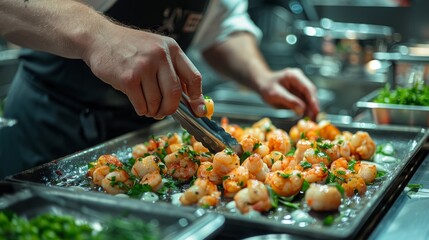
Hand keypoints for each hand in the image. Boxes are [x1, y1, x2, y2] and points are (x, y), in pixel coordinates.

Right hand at [82, 24, 205, 118]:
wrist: (99, 38)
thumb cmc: (130, 48)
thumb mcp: (156, 50)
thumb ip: (172, 70)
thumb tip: (188, 99)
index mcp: (171, 49)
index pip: (193, 77)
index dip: (197, 98)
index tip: (197, 110)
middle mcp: (160, 55)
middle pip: (174, 94)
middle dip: (170, 109)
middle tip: (163, 113)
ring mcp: (144, 66)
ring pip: (157, 102)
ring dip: (153, 110)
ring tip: (147, 106)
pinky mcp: (128, 77)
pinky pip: (141, 104)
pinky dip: (141, 109)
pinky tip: (138, 104)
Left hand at [258, 68, 318, 119]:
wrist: (263, 85)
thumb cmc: (267, 88)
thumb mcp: (275, 94)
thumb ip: (289, 101)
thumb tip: (302, 110)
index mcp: (295, 76)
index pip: (308, 88)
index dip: (313, 100)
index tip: (316, 111)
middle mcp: (301, 80)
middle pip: (311, 94)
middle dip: (313, 107)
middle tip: (313, 120)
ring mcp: (301, 87)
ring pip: (310, 100)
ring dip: (311, 111)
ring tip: (310, 122)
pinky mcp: (300, 94)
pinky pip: (306, 103)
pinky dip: (306, 111)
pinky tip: (306, 119)